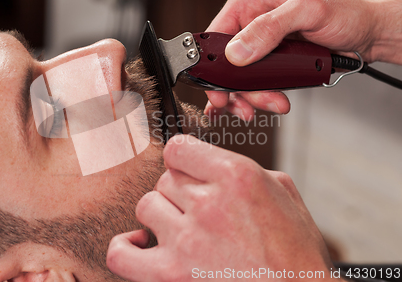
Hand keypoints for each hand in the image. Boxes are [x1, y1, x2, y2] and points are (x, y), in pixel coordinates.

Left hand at [107, 135, 334, 281]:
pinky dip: (125, 246)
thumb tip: (214, 164)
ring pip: (146, 205)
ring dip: (162, 215)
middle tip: (202, 210)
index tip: (189, 171)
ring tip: (183, 228)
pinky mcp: (171, 274)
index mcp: (236, 175)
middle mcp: (208, 203)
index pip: (178, 148)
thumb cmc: (297, 253)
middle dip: (182, 191)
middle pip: (165, 178)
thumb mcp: (285, 193)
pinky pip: (121, 253)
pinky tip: (141, 243)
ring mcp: (187, 240)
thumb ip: (245, 168)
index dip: (183, 159)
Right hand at [205, 0, 401, 117]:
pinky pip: (256, 80)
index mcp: (250, 0)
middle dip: (239, 89)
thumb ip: (269, 28)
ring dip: (254, 95)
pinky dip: (262, 94)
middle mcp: (251, 19)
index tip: (220, 92)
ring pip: (241, 76)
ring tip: (274, 102)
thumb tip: (237, 51)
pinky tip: (271, 100)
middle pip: (227, 63)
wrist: (371, 28)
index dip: (214, 67)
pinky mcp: (272, 56)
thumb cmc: (347, 9)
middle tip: (250, 106)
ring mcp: (261, 40)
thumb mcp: (308, 11)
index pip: (216, 36)